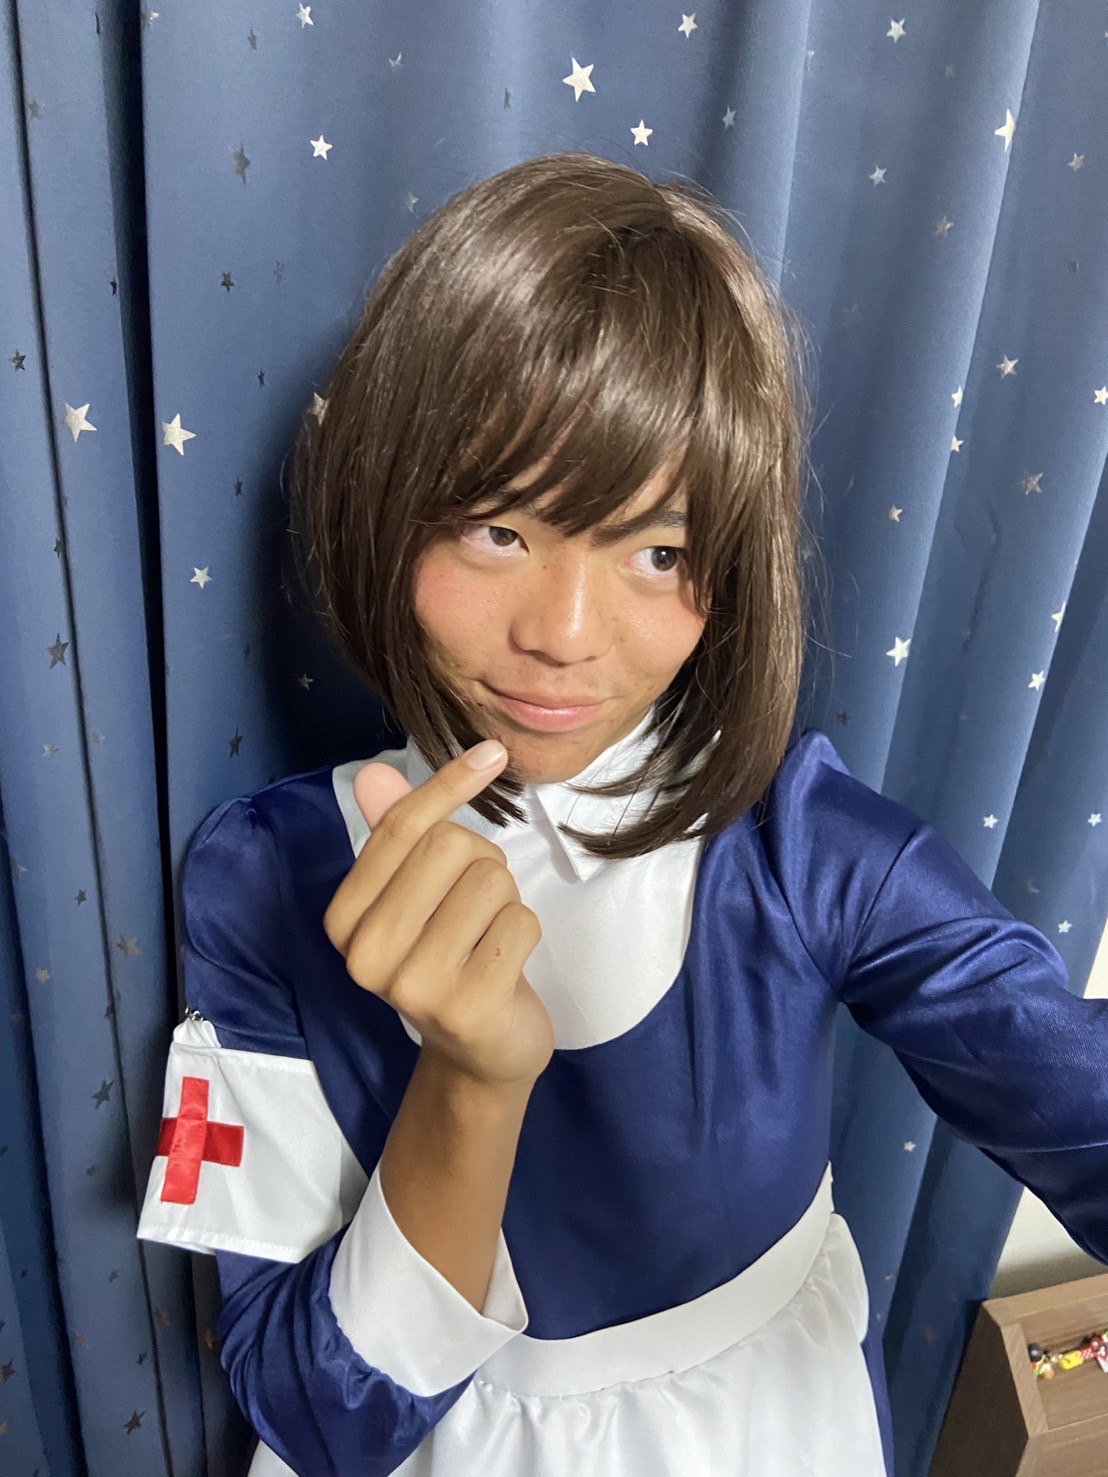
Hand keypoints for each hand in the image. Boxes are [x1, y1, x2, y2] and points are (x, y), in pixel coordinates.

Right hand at [323, 740, 554, 1089]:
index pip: (399, 827)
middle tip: (478, 905)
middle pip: (450, 847)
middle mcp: (365, 955)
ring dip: (506, 900)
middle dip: (483, 862)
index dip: (450, 783)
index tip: (493, 752)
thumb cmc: (451, 955)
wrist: (481, 1050)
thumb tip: (371, 773)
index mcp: (343, 919)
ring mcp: (412, 987)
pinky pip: (520, 923)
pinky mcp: (465, 1008)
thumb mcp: (419, 892)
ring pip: (490, 882)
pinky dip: (525, 932)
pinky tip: (505, 965)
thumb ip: (397, 833)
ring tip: (489, 936)